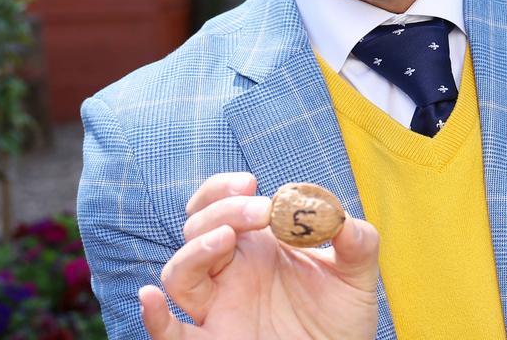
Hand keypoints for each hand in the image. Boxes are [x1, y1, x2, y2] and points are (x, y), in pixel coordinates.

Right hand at [139, 172, 379, 338]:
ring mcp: (218, 308)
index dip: (224, 188)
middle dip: (224, 209)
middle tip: (261, 210)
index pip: (220, 204)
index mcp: (256, 245)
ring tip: (227, 238)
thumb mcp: (357, 274)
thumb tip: (339, 217)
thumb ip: (356, 241)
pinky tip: (150, 298)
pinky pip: (171, 335)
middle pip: (198, 229)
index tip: (252, 183)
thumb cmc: (341, 316)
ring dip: (195, 249)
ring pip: (179, 274)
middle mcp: (229, 273)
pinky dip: (154, 319)